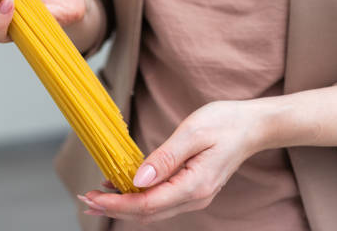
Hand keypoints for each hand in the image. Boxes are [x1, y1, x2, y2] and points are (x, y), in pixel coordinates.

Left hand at [78, 100, 265, 223]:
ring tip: (95, 197)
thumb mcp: (193, 133)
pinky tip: (119, 188)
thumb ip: (165, 158)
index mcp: (194, 186)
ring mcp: (193, 196)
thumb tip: (137, 180)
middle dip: (113, 208)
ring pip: (152, 210)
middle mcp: (194, 198)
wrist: (252, 126)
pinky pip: (159, 200)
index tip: (92, 196)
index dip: (116, 204)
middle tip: (84, 199)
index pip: (147, 204)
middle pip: (146, 213)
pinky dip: (136, 197)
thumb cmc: (225, 123)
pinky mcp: (190, 188)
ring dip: (122, 205)